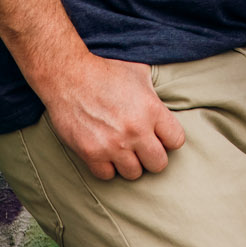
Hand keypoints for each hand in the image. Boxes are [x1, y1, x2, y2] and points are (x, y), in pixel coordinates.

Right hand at [35, 51, 185, 179]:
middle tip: (141, 146)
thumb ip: (156, 95)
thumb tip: (168, 105)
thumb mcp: (139, 73)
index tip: (158, 135)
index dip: (168, 138)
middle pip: (158, 164)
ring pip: (134, 174)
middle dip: (152, 156)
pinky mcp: (91, 153)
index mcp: (152, 109)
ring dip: (129, 163)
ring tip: (122, 149)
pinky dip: (107, 166)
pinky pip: (107, 175)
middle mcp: (135, 130)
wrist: (68, 75)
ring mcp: (113, 144)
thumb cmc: (105, 71)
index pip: (176, 141)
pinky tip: (105, 152)